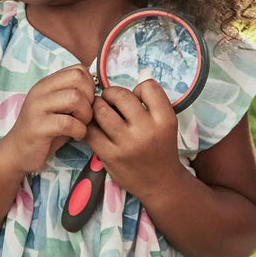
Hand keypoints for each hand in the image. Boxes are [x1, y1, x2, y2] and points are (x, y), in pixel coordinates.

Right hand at [2, 64, 95, 173]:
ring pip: (74, 98)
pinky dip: (79, 130)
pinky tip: (76, 136)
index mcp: (47, 83)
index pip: (78, 69)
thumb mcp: (58, 108)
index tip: (87, 102)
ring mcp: (37, 107)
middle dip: (90, 98)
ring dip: (85, 115)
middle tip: (86, 115)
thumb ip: (74, 96)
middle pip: (78, 80)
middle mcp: (40, 91)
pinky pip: (68, 123)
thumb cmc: (44, 130)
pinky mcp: (37, 126)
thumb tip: (98, 91)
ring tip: (81, 125)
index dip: (90, 86)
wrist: (17, 151)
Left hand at [85, 79, 183, 200]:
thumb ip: (153, 101)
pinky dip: (89, 124)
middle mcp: (147, 131)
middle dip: (112, 93)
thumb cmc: (161, 147)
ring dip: (97, 105)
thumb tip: (141, 73)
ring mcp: (126, 144)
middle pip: (121, 95)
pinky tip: (94, 125)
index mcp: (165, 120)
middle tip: (110, 100)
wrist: (160, 183)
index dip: (139, 88)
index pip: (148, 87)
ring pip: (101, 110)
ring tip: (101, 110)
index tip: (136, 98)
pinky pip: (90, 130)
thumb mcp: (166, 123)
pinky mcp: (110, 156)